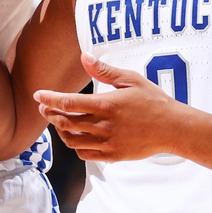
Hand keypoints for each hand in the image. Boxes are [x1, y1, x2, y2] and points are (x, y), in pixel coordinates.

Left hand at [33, 52, 178, 160]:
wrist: (173, 129)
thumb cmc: (154, 101)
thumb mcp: (132, 80)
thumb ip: (105, 70)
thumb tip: (84, 57)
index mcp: (107, 105)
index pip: (68, 103)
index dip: (49, 99)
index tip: (38, 96)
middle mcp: (104, 126)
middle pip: (65, 122)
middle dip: (50, 114)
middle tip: (44, 107)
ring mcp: (108, 143)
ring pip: (72, 141)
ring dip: (61, 131)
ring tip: (59, 121)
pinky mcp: (112, 155)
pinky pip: (85, 154)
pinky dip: (76, 146)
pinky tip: (77, 137)